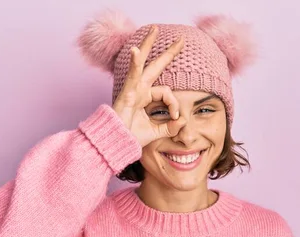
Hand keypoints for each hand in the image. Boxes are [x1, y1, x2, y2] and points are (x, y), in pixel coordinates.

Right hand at [112, 25, 184, 147]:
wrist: (116, 143)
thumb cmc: (131, 137)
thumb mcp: (157, 132)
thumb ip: (170, 127)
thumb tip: (183, 121)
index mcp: (146, 97)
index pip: (167, 92)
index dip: (174, 104)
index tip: (175, 118)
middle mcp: (139, 89)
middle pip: (154, 66)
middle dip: (167, 52)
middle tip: (180, 39)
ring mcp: (132, 88)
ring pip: (141, 62)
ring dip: (147, 44)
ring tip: (155, 30)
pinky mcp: (127, 93)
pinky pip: (132, 74)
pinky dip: (133, 62)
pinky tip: (134, 49)